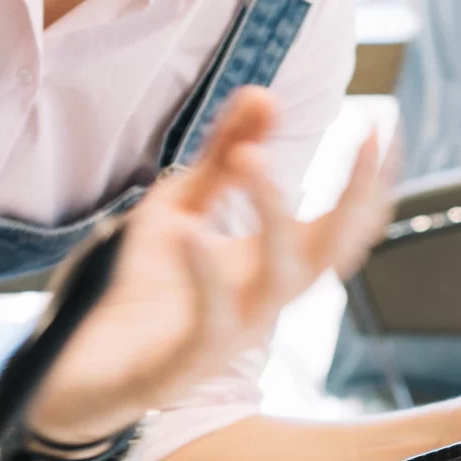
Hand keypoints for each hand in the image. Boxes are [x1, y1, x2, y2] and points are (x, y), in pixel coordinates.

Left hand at [27, 87, 389, 440]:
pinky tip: (192, 232)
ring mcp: (229, 336)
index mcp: (271, 264)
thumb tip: (266, 93)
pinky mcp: (184, 366)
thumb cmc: (140, 288)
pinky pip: (211, 325)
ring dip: (276, 217)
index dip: (370, 181)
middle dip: (355, 196)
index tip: (381, 123)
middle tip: (360, 136)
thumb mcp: (180, 206)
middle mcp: (263, 300)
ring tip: (252, 158)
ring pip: (281, 283)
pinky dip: (207, 278)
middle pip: (333, 253)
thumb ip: (224, 156)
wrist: (79, 367)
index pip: (343, 225)